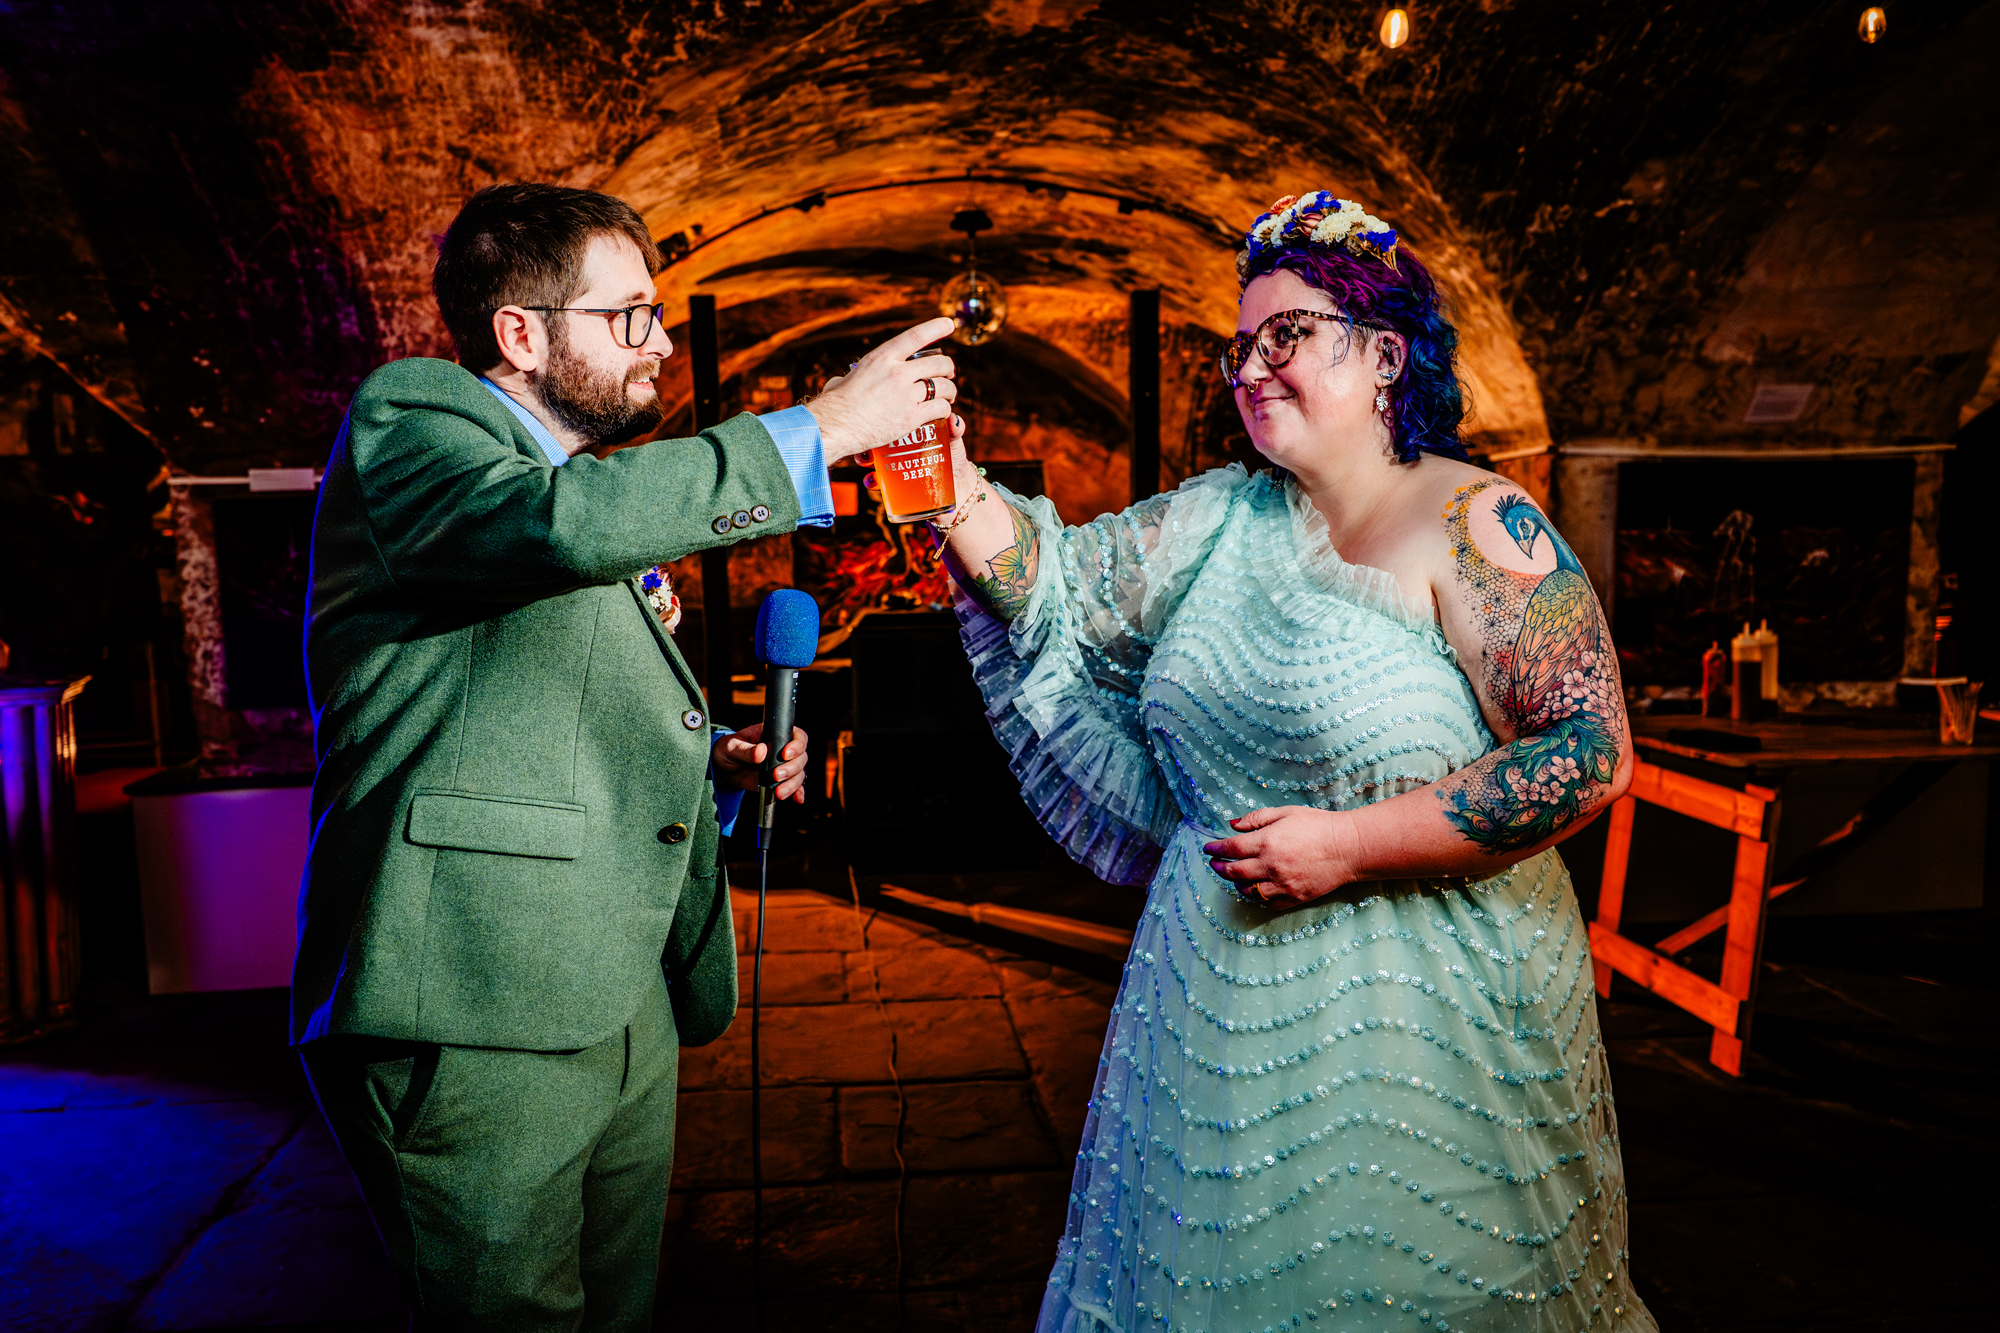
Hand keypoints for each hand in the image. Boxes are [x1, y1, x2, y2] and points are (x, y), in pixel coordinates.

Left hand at [711, 724, 809, 802]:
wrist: (723, 768)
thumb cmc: (727, 750)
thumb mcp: (732, 747)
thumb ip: (746, 750)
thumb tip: (761, 751)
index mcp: (774, 735)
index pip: (797, 736)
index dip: (796, 745)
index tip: (785, 755)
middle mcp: (783, 749)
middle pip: (801, 757)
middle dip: (792, 768)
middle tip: (776, 776)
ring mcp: (782, 765)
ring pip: (799, 773)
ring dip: (793, 784)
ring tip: (779, 792)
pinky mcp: (780, 780)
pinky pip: (795, 786)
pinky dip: (797, 792)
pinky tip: (797, 799)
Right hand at [805, 317, 957, 464]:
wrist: (836, 426)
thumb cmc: (836, 404)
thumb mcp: (846, 379)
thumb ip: (854, 377)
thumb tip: (842, 382)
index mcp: (882, 357)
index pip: (916, 336)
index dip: (936, 327)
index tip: (948, 324)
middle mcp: (897, 372)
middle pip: (938, 364)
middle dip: (948, 368)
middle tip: (948, 374)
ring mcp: (906, 394)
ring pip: (943, 387)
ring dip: (950, 391)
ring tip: (949, 397)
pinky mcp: (911, 416)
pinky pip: (939, 408)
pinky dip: (944, 410)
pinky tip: (943, 413)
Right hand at [862, 412, 967, 495]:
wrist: (959, 485)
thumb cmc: (953, 456)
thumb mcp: (953, 440)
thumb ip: (955, 429)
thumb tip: (953, 419)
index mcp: (907, 431)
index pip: (890, 420)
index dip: (880, 418)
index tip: (876, 418)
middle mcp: (896, 447)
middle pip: (874, 438)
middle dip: (866, 438)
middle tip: (869, 439)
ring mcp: (893, 466)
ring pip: (871, 459)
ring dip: (863, 459)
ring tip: (866, 462)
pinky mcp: (894, 485)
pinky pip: (877, 482)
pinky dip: (871, 481)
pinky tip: (872, 481)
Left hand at [1203, 806, 1352, 909]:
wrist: (1348, 848)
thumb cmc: (1318, 825)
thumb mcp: (1285, 813)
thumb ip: (1256, 818)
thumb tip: (1232, 825)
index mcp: (1267, 842)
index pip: (1230, 849)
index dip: (1215, 849)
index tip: (1208, 849)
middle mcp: (1271, 866)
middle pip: (1233, 872)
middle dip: (1219, 867)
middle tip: (1214, 864)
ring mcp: (1282, 885)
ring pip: (1247, 891)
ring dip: (1235, 883)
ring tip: (1233, 876)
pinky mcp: (1293, 898)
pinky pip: (1266, 903)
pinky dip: (1255, 896)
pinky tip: (1254, 888)